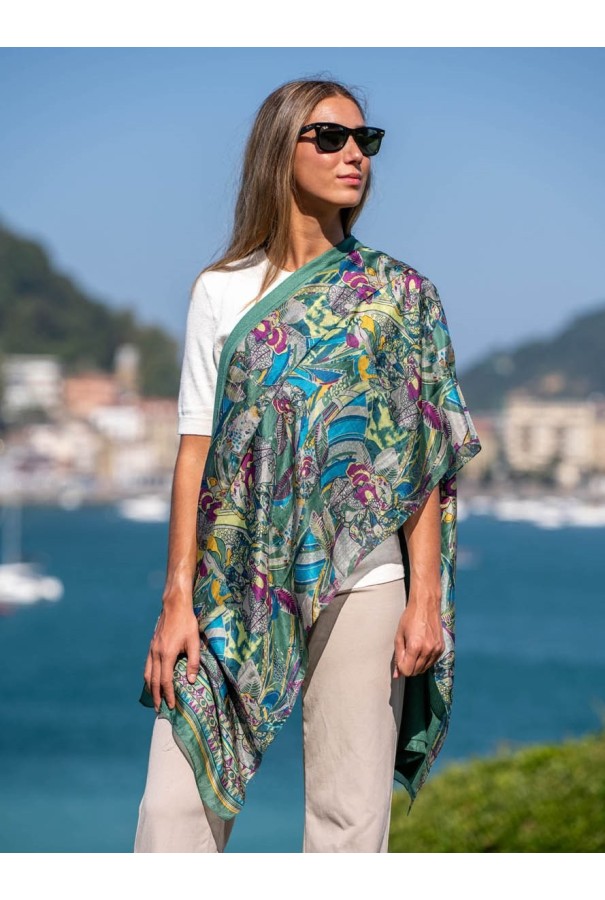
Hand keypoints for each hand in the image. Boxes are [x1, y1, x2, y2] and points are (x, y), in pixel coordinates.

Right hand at [144, 597, 200, 711]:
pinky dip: (148, 677)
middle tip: (160, 709)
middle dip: (156, 696)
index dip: (168, 695)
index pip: (165, 681)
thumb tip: (191, 681)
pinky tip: (152, 681)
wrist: (174, 606)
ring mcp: (152, 650)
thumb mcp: (194, 642)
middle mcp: (156, 654)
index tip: (171, 706)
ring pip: (148, 674)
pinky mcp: (152, 646)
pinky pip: (147, 665)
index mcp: (167, 654)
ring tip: (154, 699)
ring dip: (150, 688)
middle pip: (154, 681)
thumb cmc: (187, 623)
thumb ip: (193, 662)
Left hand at [393, 595, 444, 677]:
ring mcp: (436, 650)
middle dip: (408, 666)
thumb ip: (398, 656)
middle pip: (416, 672)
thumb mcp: (399, 635)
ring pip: (424, 669)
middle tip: (406, 653)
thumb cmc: (410, 618)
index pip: (407, 671)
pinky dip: (425, 660)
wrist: (426, 605)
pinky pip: (432, 663)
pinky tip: (422, 648)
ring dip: (417, 664)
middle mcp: (428, 650)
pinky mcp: (442, 648)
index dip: (401, 667)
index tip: (400, 659)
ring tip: (414, 649)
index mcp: (415, 646)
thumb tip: (397, 674)